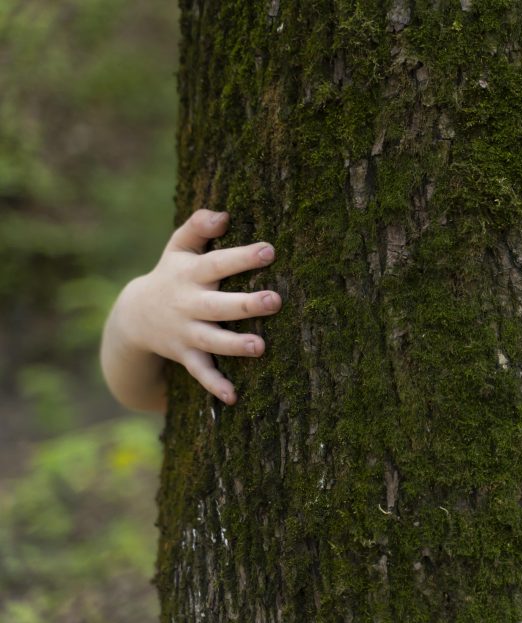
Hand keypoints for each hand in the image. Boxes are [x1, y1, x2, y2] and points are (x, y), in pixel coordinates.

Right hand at [106, 210, 280, 407]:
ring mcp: (187, 333)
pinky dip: (214, 385)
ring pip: (212, 341)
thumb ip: (197, 227)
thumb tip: (223, 214)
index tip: (269, 250)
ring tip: (260, 346)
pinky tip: (233, 397)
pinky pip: (200, 373)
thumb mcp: (178, 248)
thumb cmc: (172, 275)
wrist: (134, 317)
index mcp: (191, 275)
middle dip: (246, 304)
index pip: (218, 263)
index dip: (242, 257)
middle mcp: (189, 304)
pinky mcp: (186, 356)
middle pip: (218, 305)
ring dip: (235, 345)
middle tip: (275, 300)